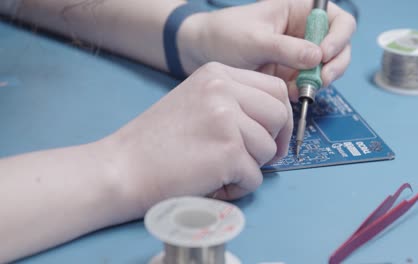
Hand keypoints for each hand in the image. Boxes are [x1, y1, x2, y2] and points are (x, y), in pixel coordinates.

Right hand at [106, 62, 292, 211]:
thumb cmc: (155, 143)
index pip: (275, 88)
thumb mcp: (196, 102)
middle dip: (275, 142)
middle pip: (280, 115)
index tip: (272, 136)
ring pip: (269, 149)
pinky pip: (255, 177)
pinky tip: (212, 184)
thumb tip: (273, 121)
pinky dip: (238, 188)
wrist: (121, 168)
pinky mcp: (228, 152)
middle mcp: (223, 89)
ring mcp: (226, 119)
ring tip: (219, 172)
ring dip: (250, 168)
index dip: (280, 117)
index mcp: (216, 74)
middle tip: (256, 159)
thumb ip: (232, 103)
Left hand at [179, 0, 355, 101]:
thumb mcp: (255, 40)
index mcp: (300, 10)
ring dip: (317, 82)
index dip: (338, 38)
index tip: (323, 55)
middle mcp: (305, 31)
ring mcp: (299, 53)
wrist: (203, 53)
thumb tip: (317, 57)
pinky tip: (288, 92)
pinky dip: (303, 90)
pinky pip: (308, 83)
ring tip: (296, 88)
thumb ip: (286, 48)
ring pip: (325, 69)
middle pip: (338, 47)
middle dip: (332, 66)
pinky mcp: (291, 72)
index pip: (337, 21)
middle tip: (318, 81)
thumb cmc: (226, 34)